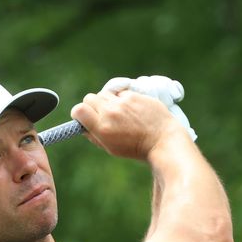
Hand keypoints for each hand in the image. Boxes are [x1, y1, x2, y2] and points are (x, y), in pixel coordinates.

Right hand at [70, 90, 187, 160]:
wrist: (162, 140)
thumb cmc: (136, 148)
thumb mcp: (110, 148)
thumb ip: (93, 136)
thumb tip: (82, 126)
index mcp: (102, 128)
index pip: (78, 110)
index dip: (78, 113)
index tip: (83, 117)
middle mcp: (110, 113)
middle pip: (89, 98)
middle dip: (92, 105)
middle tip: (101, 114)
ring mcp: (123, 102)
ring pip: (104, 93)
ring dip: (107, 101)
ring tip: (117, 111)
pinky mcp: (135, 95)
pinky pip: (121, 92)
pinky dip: (122, 99)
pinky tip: (131, 109)